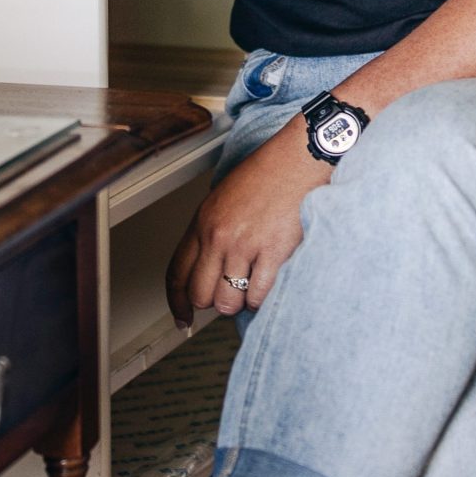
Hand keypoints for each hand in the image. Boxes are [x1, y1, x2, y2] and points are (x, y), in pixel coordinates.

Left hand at [166, 124, 325, 324]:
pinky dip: (262, 298)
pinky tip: (268, 284)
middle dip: (212, 301)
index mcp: (203, 223)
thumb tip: (208, 268)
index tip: (182, 317)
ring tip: (252, 287)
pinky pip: (257, 296)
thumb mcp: (224, 200)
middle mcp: (218, 236)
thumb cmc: (267, 176)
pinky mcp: (273, 252)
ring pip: (227, 302)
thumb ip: (212, 232)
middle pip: (200, 294)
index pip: (176, 273)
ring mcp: (244, 245)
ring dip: (239, 302)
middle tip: (227, 295)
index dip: (177, 302)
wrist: (299, 159)